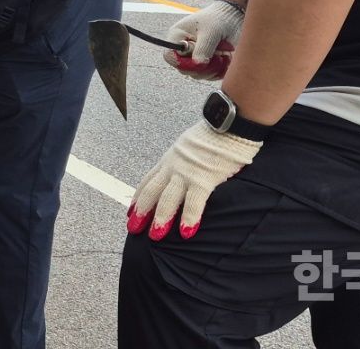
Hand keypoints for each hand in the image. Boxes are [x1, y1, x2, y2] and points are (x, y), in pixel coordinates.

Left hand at [128, 121, 260, 240]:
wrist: (229, 122)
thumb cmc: (216, 134)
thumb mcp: (190, 145)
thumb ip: (185, 160)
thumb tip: (187, 169)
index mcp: (170, 158)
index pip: (148, 180)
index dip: (138, 197)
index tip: (131, 211)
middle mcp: (173, 165)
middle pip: (151, 191)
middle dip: (141, 211)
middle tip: (133, 229)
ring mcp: (187, 171)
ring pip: (167, 199)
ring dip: (160, 219)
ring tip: (155, 237)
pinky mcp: (204, 177)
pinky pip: (194, 201)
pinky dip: (188, 217)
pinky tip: (185, 232)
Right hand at [163, 0, 242, 80]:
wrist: (234, 17)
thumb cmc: (218, 20)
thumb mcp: (210, 32)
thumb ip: (203, 49)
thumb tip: (197, 65)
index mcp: (178, 37)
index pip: (170, 56)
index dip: (181, 62)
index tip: (198, 60)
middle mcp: (183, 49)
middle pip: (184, 69)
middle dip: (201, 67)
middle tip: (217, 57)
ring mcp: (195, 57)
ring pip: (197, 74)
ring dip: (213, 69)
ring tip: (224, 55)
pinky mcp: (207, 64)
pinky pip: (209, 75)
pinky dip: (219, 70)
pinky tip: (226, 58)